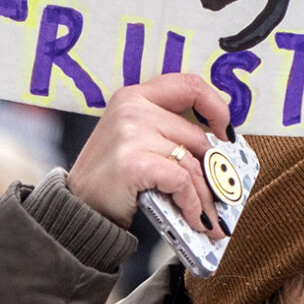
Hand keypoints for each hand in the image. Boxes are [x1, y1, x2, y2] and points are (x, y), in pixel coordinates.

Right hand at [64, 74, 232, 229]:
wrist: (77, 208)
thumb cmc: (111, 177)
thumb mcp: (134, 139)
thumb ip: (167, 132)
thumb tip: (220, 150)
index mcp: (134, 96)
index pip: (189, 85)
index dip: (216, 107)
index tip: (226, 133)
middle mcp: (132, 108)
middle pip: (196, 136)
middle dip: (213, 172)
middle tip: (222, 195)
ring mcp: (131, 133)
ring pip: (192, 163)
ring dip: (205, 196)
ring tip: (210, 217)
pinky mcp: (134, 162)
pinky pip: (182, 181)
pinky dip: (193, 204)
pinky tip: (194, 219)